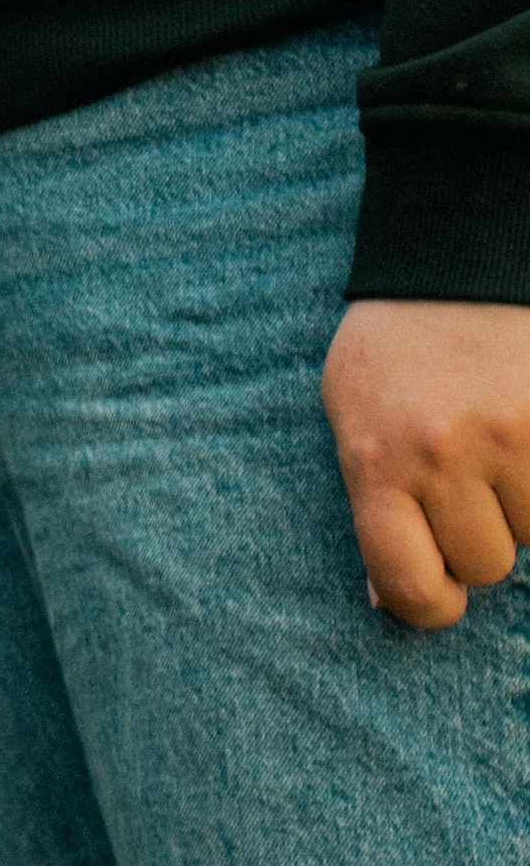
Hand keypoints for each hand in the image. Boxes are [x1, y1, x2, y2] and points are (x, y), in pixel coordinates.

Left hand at [322, 297, 529, 624]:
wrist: (456, 261)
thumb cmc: (396, 349)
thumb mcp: (353, 417)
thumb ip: (371, 506)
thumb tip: (389, 599)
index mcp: (376, 460)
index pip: (407, 581)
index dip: (429, 604)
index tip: (441, 593)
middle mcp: (442, 454)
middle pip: (483, 564)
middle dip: (478, 534)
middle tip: (467, 479)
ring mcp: (509, 436)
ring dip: (520, 506)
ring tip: (497, 446)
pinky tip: (523, 442)